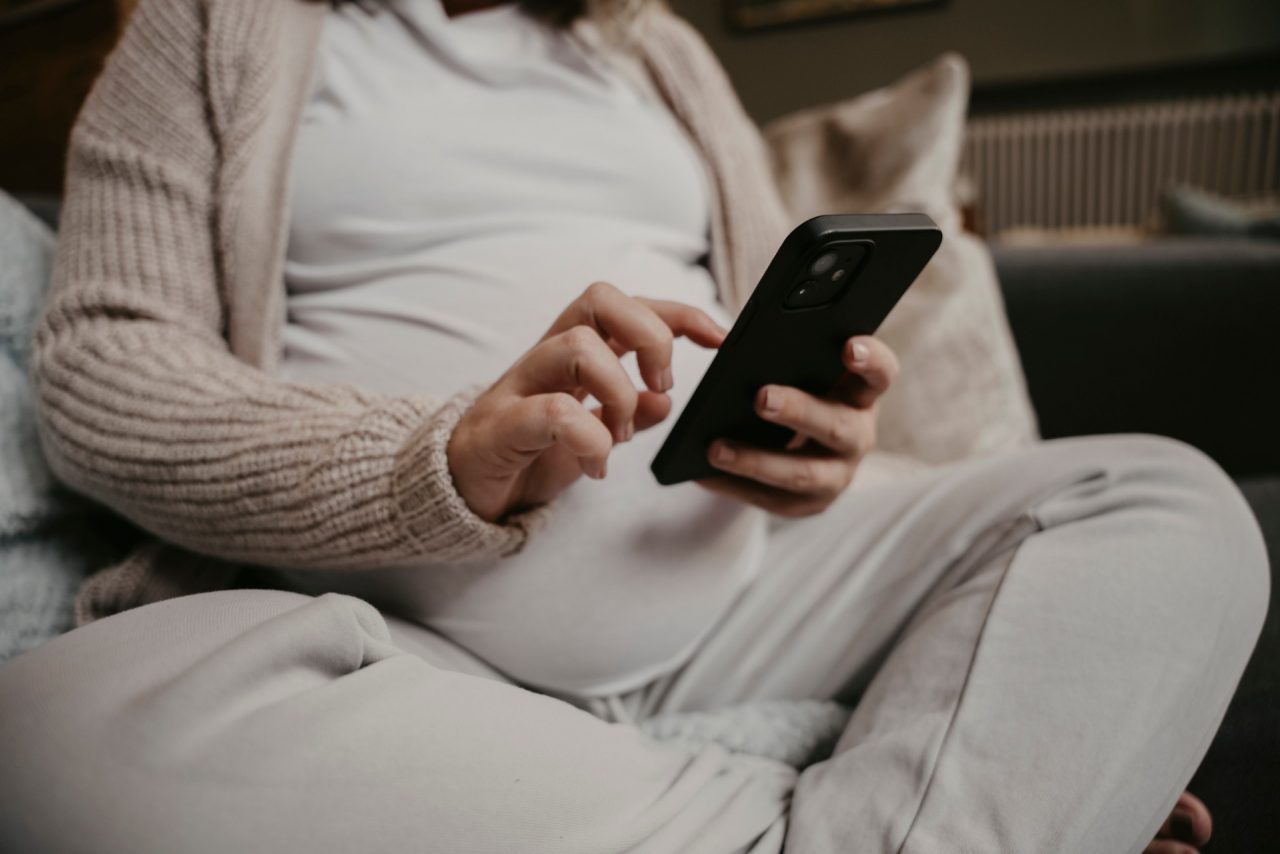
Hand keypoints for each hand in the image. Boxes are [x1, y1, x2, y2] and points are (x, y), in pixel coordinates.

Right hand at [448, 282, 726, 521]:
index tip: (720, 337)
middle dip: (650, 336)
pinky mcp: (500, 425)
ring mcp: (519, 385)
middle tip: (662, 385)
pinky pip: (554, 412)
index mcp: (572, 352)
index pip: (628, 305)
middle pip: (600, 299)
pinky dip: (591, 440)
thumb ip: (628, 412)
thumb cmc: (528, 454)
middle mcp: (546, 356)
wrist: (462, 493)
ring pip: (578, 346)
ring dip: (619, 394)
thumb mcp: (592, 434)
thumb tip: (664, 399)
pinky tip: (595, 467)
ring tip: (619, 436)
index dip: (678, 312)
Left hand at [699, 335, 897, 516]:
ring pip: (802, 474)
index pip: (880, 374)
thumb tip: (733, 343)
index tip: (849, 346)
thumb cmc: (795, 392)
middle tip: (761, 398)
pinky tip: (702, 472)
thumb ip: (785, 355)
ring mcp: (837, 475)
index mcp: (859, 394)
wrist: (795, 446)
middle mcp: (857, 436)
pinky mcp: (809, 504)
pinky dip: (734, 486)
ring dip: (756, 461)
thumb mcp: (800, 372)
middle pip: (837, 426)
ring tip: (715, 448)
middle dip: (799, 412)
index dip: (871, 361)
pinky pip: (770, 499)